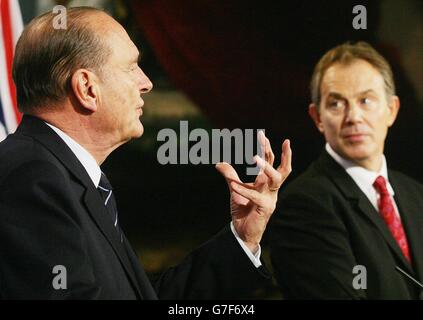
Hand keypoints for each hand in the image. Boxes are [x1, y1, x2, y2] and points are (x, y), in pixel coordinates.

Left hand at [215, 131, 291, 252]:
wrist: (242, 232)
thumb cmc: (242, 210)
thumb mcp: (234, 188)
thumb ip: (230, 175)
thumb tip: (219, 163)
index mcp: (265, 182)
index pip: (271, 162)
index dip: (268, 148)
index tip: (262, 134)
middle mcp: (271, 189)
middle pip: (281, 168)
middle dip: (278, 153)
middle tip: (269, 138)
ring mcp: (270, 198)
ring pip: (275, 179)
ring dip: (266, 167)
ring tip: (255, 157)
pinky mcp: (264, 208)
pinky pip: (255, 196)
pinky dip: (243, 190)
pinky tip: (233, 185)